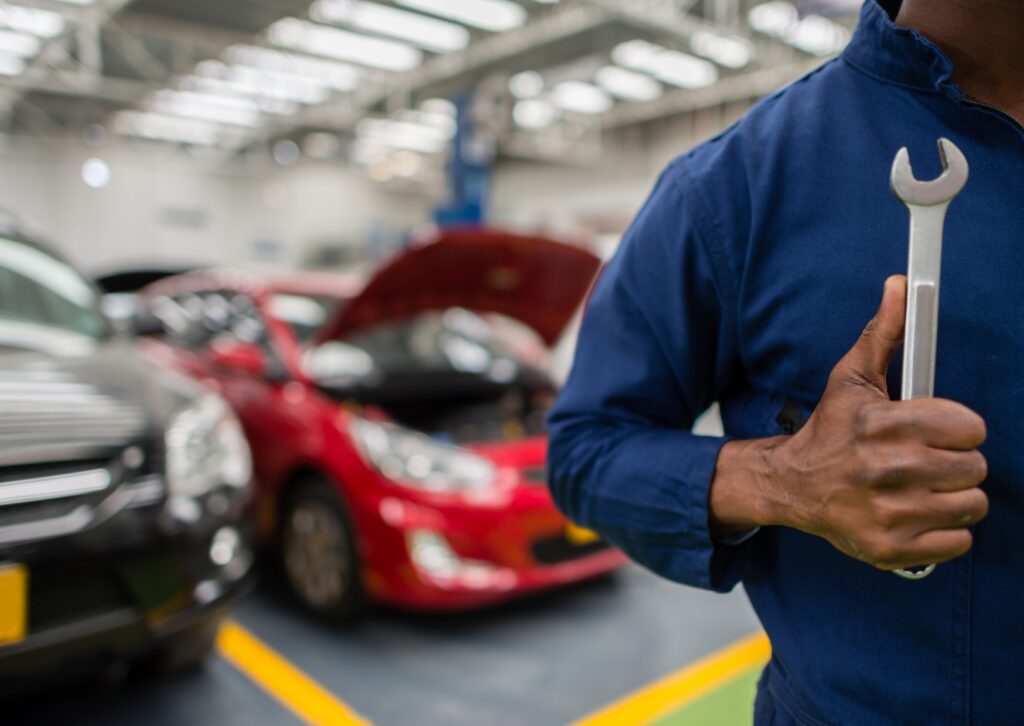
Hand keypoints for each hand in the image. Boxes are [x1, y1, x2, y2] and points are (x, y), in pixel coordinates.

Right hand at [711, 275, 988, 571]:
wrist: (792, 487)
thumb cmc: (831, 431)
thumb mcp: (852, 379)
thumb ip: (884, 333)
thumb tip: (900, 285)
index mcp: (883, 425)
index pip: (970, 427)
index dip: (957, 428)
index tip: (936, 432)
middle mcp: (886, 471)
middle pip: (975, 468)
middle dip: (956, 463)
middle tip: (925, 461)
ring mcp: (889, 513)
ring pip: (972, 505)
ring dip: (953, 498)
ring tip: (922, 488)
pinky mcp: (891, 549)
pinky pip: (959, 543)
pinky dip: (945, 533)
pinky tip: (917, 515)